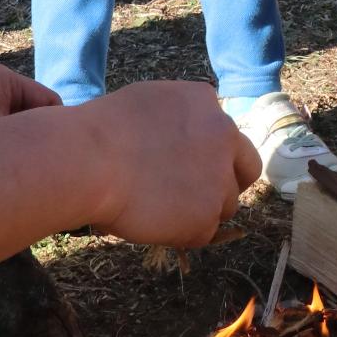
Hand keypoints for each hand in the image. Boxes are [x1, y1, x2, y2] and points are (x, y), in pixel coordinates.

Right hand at [79, 82, 260, 245]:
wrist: (91, 160)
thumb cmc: (106, 129)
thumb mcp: (152, 102)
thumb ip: (181, 118)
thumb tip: (184, 137)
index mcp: (207, 103)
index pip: (225, 133)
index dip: (210, 153)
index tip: (189, 164)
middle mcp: (224, 136)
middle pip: (246, 168)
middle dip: (228, 182)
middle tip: (197, 194)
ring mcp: (218, 179)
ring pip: (224, 205)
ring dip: (201, 210)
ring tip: (161, 208)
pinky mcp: (206, 217)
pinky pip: (203, 232)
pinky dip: (183, 233)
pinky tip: (155, 222)